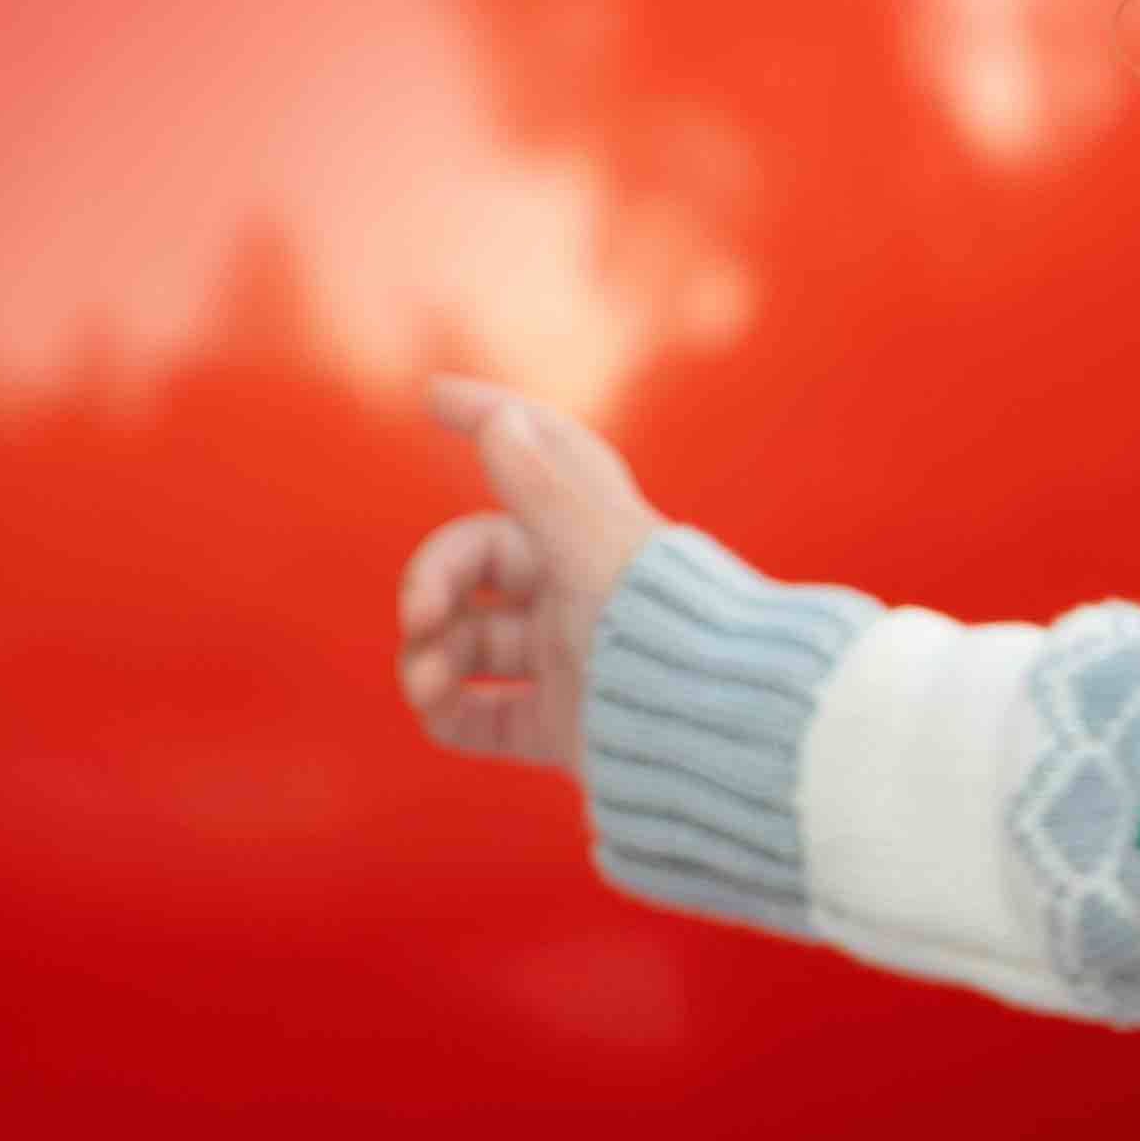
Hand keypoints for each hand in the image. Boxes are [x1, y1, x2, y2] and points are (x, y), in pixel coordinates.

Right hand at [402, 374, 665, 772]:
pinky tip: (438, 709)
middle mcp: (581, 592)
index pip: (539, 452)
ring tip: (427, 684)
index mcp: (598, 535)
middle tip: (420, 615)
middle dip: (432, 580)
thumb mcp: (599, 559)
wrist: (719, 745)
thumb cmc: (670, 638)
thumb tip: (500, 420)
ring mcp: (570, 661)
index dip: (491, 415)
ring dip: (429, 656)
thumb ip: (546, 493)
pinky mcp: (562, 727)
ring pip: (468, 643)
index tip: (434, 395)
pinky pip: (483, 715)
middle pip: (477, 563)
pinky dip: (449, 712)